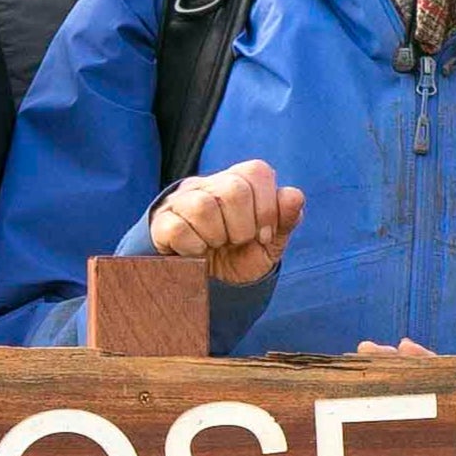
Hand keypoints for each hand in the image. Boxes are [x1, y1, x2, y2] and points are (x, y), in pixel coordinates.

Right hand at [142, 162, 304, 287]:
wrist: (206, 283)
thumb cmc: (240, 256)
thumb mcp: (269, 243)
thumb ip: (286, 219)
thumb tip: (294, 196)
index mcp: (237, 181)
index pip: (258, 172)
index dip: (268, 208)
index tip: (264, 235)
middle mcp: (208, 184)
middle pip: (234, 189)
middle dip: (243, 227)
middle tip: (237, 241)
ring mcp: (181, 201)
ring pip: (203, 206)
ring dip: (217, 236)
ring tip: (215, 246)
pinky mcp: (161, 222)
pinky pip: (178, 228)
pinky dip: (193, 247)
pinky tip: (196, 253)